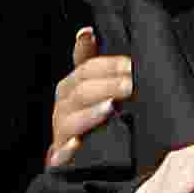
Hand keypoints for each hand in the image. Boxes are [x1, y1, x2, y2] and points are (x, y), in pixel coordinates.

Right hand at [46, 27, 131, 167]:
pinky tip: (78, 145)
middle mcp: (64, 106)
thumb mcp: (94, 89)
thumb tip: (85, 32)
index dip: (109, 64)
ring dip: (91, 113)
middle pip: (82, 90)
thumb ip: (90, 61)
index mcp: (72, 87)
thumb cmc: (91, 117)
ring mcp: (61, 133)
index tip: (129, 63)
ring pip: (71, 119)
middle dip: (108, 85)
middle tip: (132, 84)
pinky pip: (61, 154)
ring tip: (110, 108)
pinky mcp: (61, 159)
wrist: (81, 161)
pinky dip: (68, 150)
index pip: (87, 68)